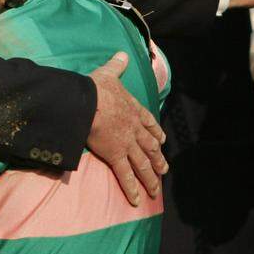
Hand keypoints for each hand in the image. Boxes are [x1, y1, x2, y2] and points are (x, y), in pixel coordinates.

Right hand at [86, 52, 167, 205]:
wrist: (89, 103)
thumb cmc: (97, 88)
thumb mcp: (110, 73)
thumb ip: (118, 65)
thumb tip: (122, 53)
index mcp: (133, 110)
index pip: (149, 123)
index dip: (156, 133)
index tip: (162, 141)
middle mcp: (134, 129)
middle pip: (150, 147)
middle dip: (157, 160)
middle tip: (164, 170)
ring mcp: (127, 144)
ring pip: (142, 164)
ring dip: (150, 178)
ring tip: (155, 190)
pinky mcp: (116, 155)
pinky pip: (125, 175)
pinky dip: (131, 188)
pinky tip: (136, 200)